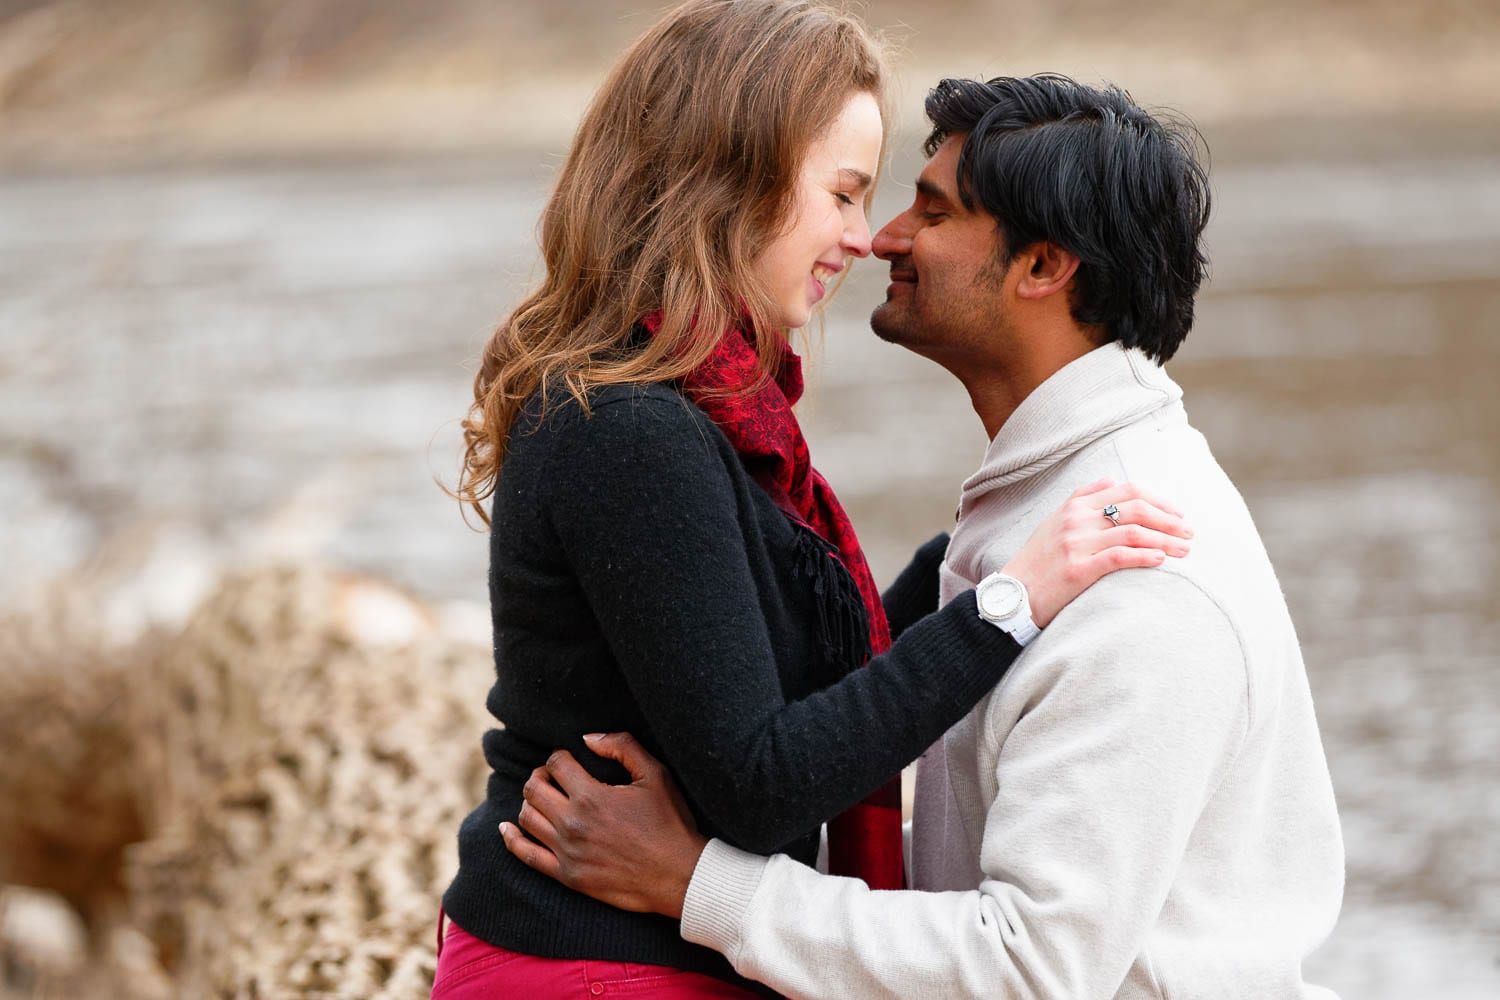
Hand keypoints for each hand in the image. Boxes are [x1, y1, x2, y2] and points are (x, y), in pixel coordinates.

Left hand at [500, 732, 707, 919]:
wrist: (679, 875)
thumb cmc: (670, 822)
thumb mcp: (655, 775)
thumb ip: (623, 747)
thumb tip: (588, 738)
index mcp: (592, 796)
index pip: (556, 764)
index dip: (560, 756)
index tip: (570, 759)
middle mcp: (572, 824)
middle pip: (533, 789)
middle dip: (540, 775)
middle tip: (553, 776)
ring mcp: (567, 852)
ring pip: (526, 818)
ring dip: (530, 801)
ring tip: (545, 797)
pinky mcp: (567, 876)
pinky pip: (526, 855)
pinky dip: (511, 839)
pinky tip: (506, 828)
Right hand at [1004, 478, 1192, 627]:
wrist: (1013, 594)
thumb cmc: (1038, 561)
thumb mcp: (1054, 521)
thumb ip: (1082, 498)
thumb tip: (1111, 480)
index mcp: (1074, 506)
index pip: (1126, 491)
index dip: (1158, 500)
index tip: (1177, 514)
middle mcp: (1076, 520)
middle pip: (1135, 509)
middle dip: (1169, 520)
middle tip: (1189, 533)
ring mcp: (1077, 543)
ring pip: (1133, 533)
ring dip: (1166, 540)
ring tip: (1184, 550)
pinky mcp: (1079, 569)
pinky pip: (1120, 556)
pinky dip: (1145, 556)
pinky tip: (1162, 560)